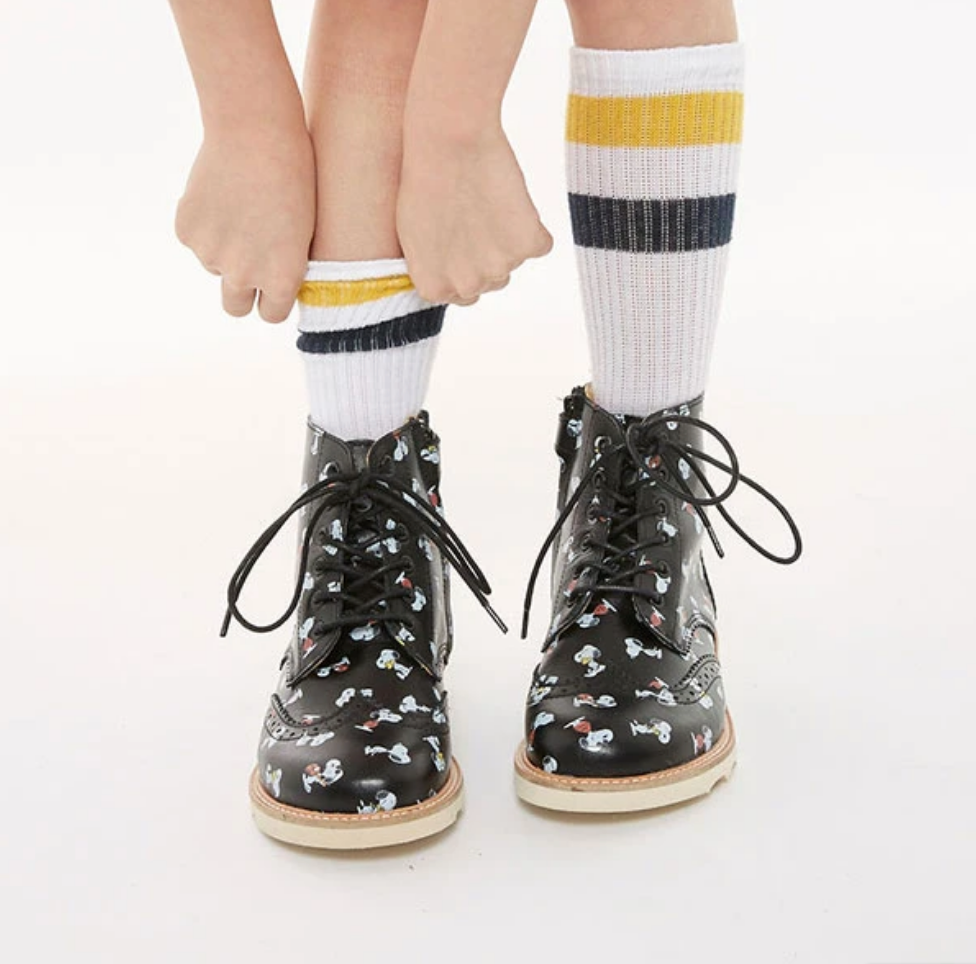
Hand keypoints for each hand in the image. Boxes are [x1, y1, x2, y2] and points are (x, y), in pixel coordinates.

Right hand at [175, 123, 315, 322]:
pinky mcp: (187, 231)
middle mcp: (243, 274)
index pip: (271, 315)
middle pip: (235, 306)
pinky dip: (205, 224)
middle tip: (251, 261)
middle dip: (242, 291)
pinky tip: (221, 195)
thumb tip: (268, 287)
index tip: (273, 288)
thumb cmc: (297, 177)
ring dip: (225, 248)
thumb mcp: (304, 232)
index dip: (272, 300)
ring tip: (242, 208)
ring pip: (215, 265)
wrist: (257, 132)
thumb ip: (284, 266)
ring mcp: (211, 254)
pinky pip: (197, 238)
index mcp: (280, 278)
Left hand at [397, 127, 551, 305]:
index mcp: (435, 288)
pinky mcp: (529, 245)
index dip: (464, 265)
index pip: (461, 293)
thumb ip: (436, 268)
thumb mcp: (413, 236)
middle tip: (477, 218)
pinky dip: (531, 226)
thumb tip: (457, 278)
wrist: (449, 141)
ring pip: (512, 261)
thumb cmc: (423, 180)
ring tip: (488, 203)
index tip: (462, 240)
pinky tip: (510, 200)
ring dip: (507, 239)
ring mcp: (500, 267)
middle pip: (490, 280)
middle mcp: (468, 286)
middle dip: (486, 255)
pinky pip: (538, 244)